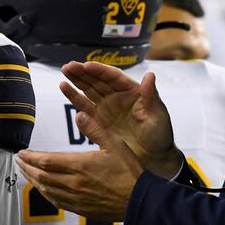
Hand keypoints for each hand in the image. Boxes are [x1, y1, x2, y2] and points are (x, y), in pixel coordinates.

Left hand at [15, 110, 143, 220]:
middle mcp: (73, 183)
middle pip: (41, 176)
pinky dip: (45, 194)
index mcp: (80, 166)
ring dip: (33, 181)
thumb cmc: (129, 172)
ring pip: (46, 190)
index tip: (21, 153)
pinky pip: (56, 201)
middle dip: (27, 168)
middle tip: (18, 161)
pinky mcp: (80, 208)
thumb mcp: (115, 144)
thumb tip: (78, 115)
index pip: (47, 161)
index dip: (31, 157)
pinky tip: (43, 190)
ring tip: (25, 173)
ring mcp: (76, 198)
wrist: (139, 201)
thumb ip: (95, 129)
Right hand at [60, 61, 182, 177]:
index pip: (114, 77)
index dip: (100, 70)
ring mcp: (107, 108)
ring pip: (89, 91)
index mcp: (133, 91)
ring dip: (76, 81)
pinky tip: (64, 88)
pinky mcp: (98, 122)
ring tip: (64, 71)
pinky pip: (84, 107)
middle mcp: (118, 97)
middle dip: (84, 72)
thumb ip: (151, 97)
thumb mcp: (158, 116)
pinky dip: (74, 98)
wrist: (153, 159)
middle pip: (98, 81)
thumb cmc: (160, 135)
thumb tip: (150, 75)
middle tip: (69, 65)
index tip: (87, 65)